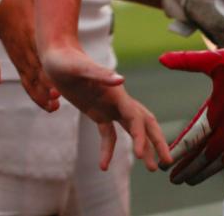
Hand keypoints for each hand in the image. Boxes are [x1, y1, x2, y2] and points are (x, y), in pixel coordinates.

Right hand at [0, 0, 58, 111]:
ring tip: (55, 106)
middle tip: (58, 97)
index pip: (41, 52)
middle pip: (37, 70)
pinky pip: (27, 83)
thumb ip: (53, 2)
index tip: (58, 77)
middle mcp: (27, 50)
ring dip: (42, 94)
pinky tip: (49, 106)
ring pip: (32, 81)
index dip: (48, 67)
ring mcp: (22, 59)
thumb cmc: (23, 2)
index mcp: (32, 33)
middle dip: (47, 85)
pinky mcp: (19, 65)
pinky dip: (36, 96)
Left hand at [41, 42, 170, 171]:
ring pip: (132, 129)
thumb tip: (121, 80)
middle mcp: (118, 100)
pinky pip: (108, 134)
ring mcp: (109, 107)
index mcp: (116, 92)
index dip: (140, 135)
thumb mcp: (79, 68)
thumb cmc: (66, 60)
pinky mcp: (98, 112)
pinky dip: (109, 149)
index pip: (135, 117)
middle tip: (167, 162)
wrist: (57, 55)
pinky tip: (104, 166)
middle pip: (144, 123)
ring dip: (143, 147)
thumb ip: (99, 74)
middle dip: (157, 141)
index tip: (141, 154)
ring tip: (152, 168)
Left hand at [159, 48, 223, 184]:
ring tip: (187, 180)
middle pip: (205, 154)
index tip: (165, 160)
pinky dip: (219, 166)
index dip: (179, 150)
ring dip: (203, 171)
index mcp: (219, 111)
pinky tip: (211, 170)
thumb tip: (161, 59)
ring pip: (220, 160)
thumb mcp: (217, 59)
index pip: (194, 137)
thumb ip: (188, 61)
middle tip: (172, 179)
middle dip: (188, 167)